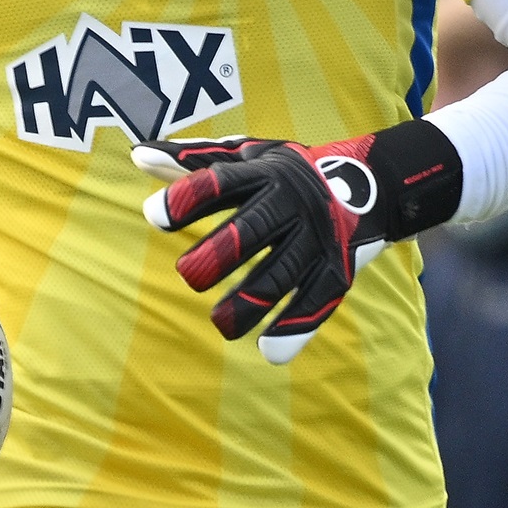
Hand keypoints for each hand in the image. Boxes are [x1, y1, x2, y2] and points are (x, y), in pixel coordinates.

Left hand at [135, 121, 463, 362]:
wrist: (368, 184)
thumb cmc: (283, 174)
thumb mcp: (245, 158)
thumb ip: (192, 161)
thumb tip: (139, 157)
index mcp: (262, 173)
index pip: (221, 183)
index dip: (188, 198)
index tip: (154, 217)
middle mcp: (291, 203)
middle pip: (254, 228)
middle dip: (220, 253)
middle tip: (188, 276)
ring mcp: (317, 237)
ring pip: (282, 273)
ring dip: (250, 302)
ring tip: (220, 324)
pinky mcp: (338, 269)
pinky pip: (317, 300)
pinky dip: (295, 328)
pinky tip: (269, 351)